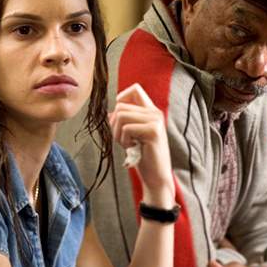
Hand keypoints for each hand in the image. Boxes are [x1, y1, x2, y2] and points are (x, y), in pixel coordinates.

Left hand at [109, 83, 173, 203]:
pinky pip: (127, 128)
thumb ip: (125, 121)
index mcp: (151, 111)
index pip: (135, 89)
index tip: (119, 117)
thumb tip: (111, 112)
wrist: (156, 177)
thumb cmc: (143, 157)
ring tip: (128, 144)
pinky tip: (133, 148)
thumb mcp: (131, 135)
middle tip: (123, 140)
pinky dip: (124, 141)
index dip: (121, 98)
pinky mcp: (154, 131)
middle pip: (121, 106)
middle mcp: (155, 113)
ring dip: (118, 134)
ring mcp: (156, 121)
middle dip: (114, 125)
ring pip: (121, 116)